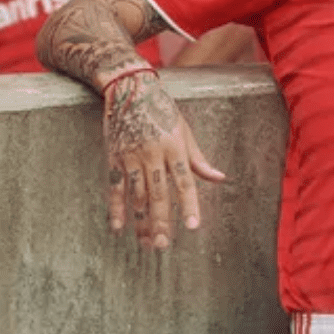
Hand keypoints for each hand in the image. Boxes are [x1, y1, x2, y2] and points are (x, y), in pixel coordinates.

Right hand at [102, 71, 225, 250]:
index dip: (189, 205)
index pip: (185, 182)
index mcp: (175, 147)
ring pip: (137, 194)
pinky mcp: (114, 156)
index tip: (192, 226)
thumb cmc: (161, 109)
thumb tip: (219, 178)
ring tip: (146, 242)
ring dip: (142, 220)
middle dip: (161, 221)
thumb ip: (198, 158)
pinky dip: (116, 207)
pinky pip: (115, 186)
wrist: (129, 88)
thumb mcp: (184, 130)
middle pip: (159, 193)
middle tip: (162, 244)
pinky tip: (118, 226)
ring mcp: (132, 156)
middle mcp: (153, 153)